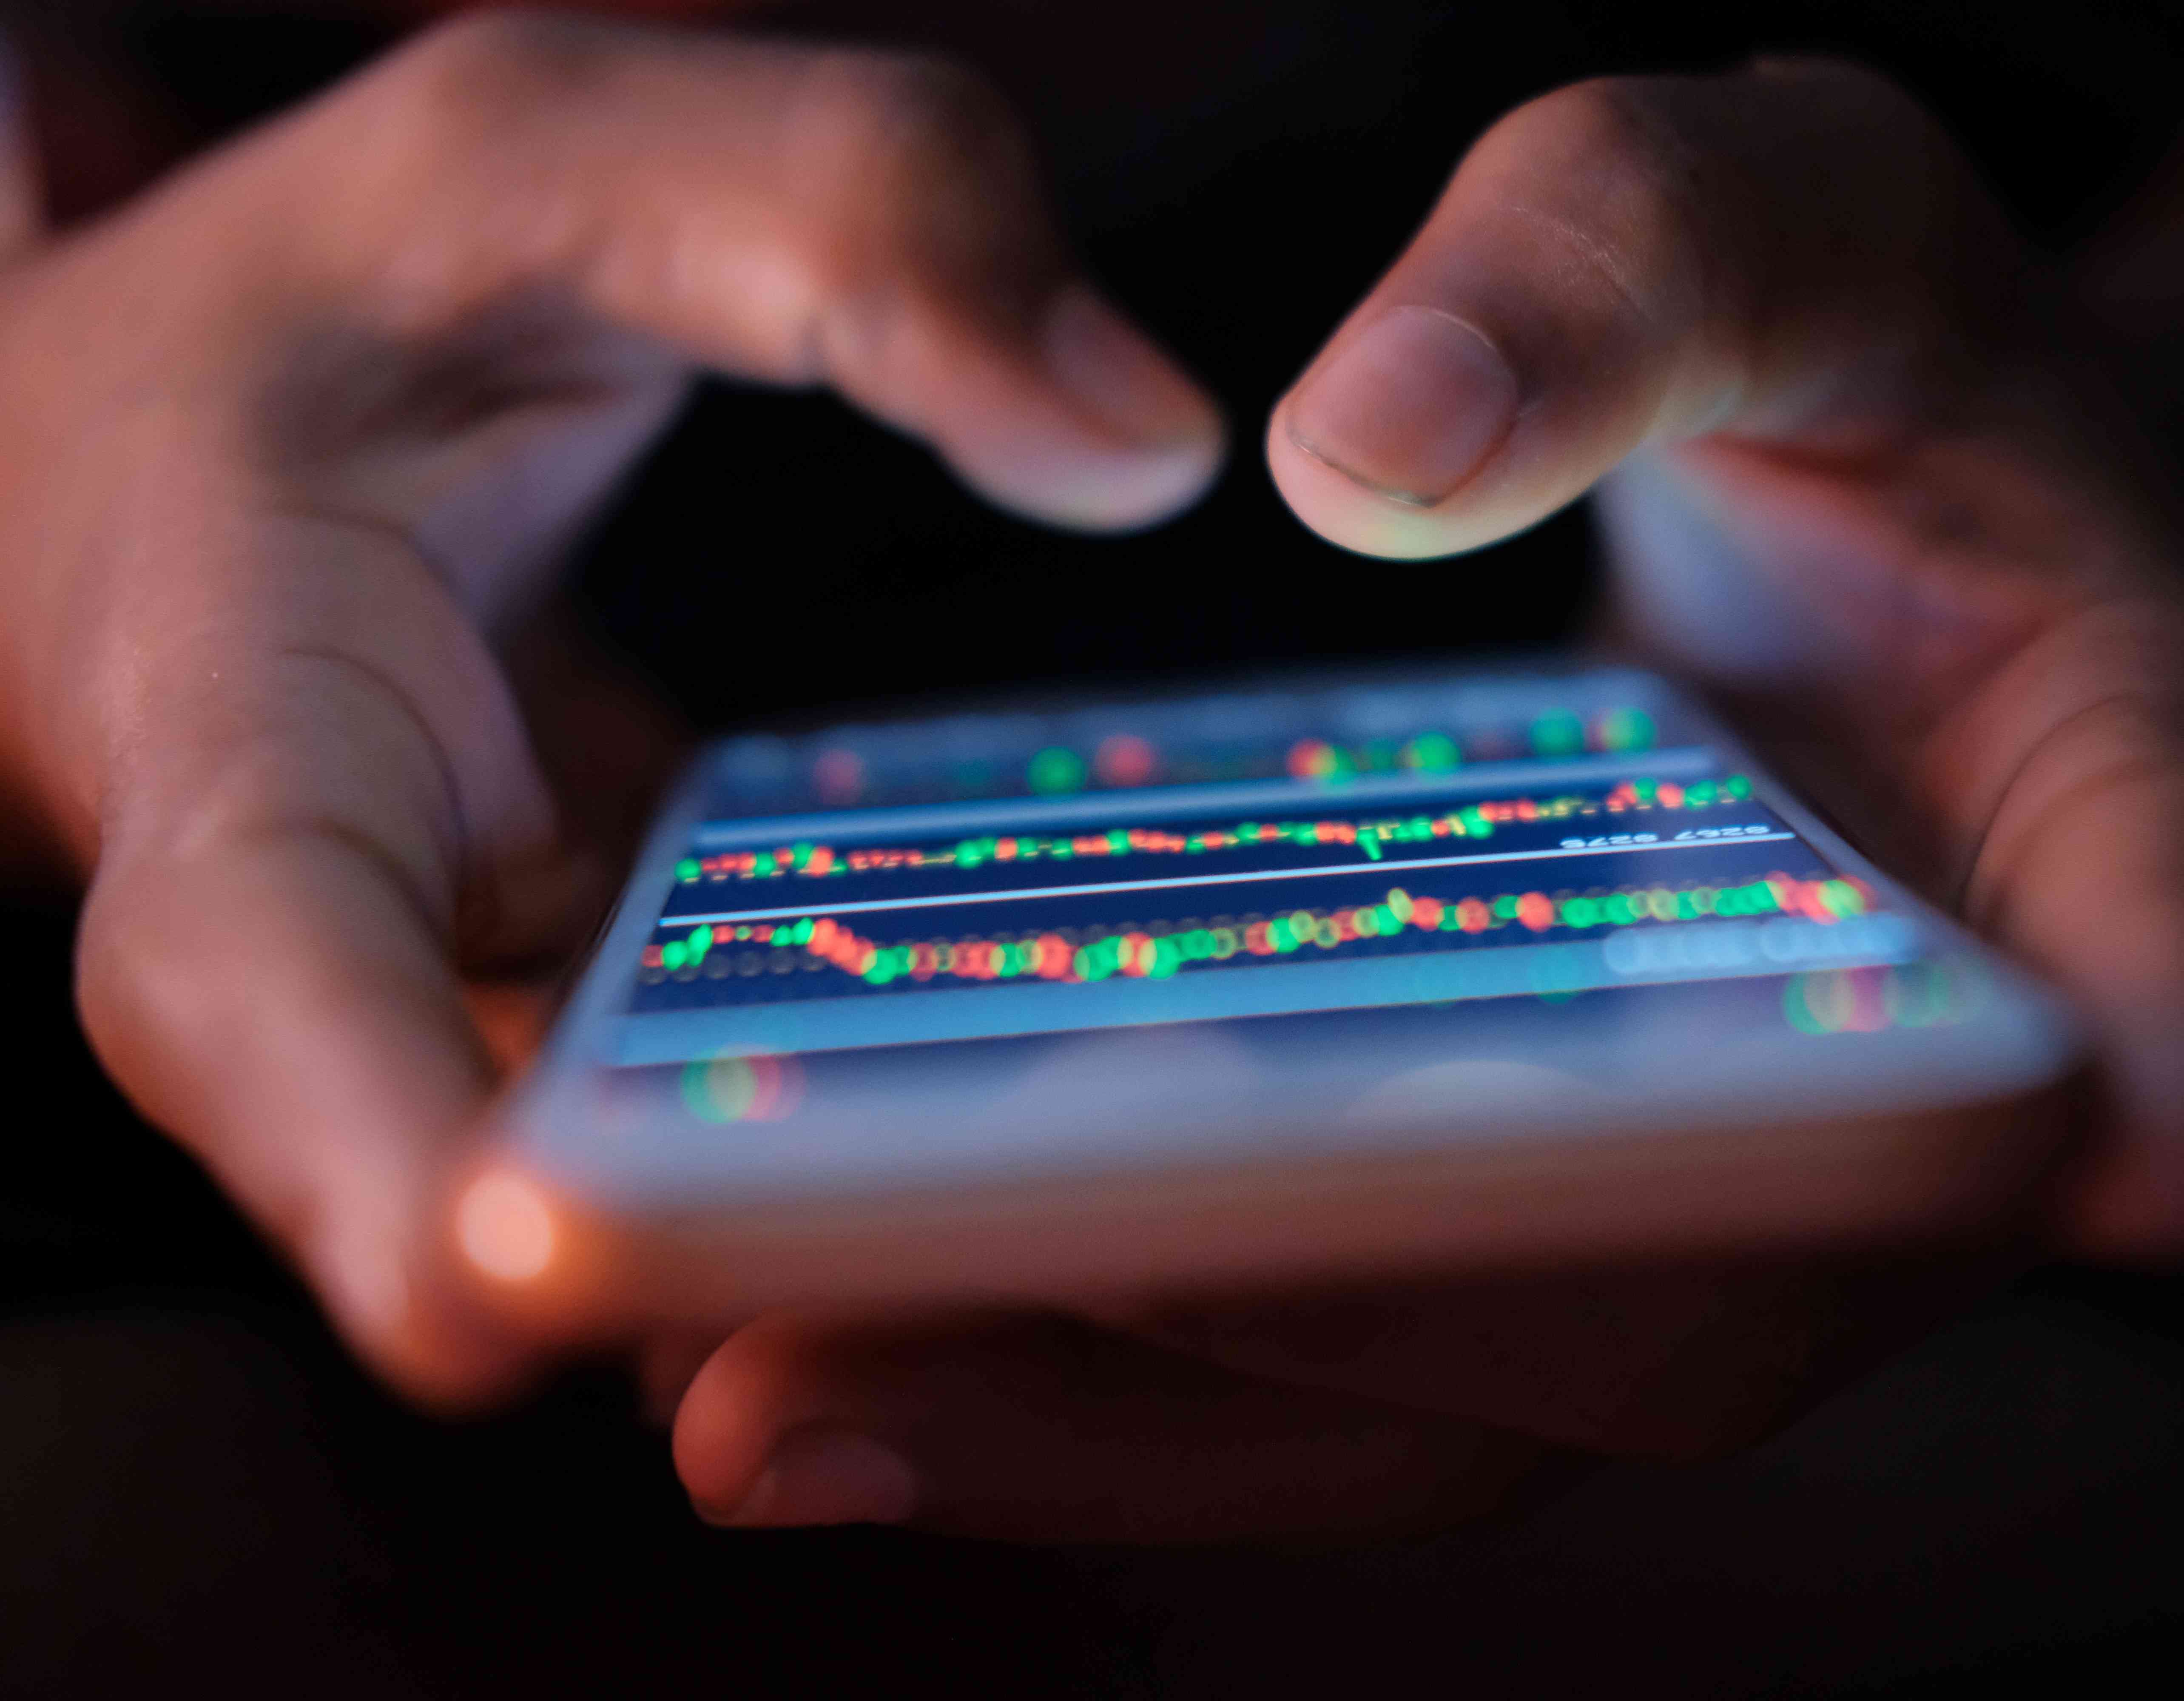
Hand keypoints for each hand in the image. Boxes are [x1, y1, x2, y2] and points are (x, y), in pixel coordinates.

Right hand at [0, 13, 1221, 1402]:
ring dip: (824, 1246)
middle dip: (691, 1276)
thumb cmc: (354, 283)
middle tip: (963, 1299)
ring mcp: (457, 997)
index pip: (250, 977)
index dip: (362, 1155)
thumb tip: (1134, 445)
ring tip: (1090, 1228)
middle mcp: (327, 929)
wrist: (235, 393)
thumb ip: (843, 222)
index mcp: (230, 721)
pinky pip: (707, 1120)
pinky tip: (1086, 1126)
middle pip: (453, 1181)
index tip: (511, 1296)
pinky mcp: (573, 1008)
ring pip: (611, 1187)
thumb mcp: (563, 162)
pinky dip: (874, 1137)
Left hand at [672, 63, 2183, 1539]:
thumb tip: (1376, 451)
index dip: (2081, 1094)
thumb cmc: (1853, 324)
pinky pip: (1387, 1346)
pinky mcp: (1584, 1181)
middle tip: (905, 1352)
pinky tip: (886, 1332)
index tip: (2040, 1155)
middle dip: (1336, 1352)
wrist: (1829, 450)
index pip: (2159, 972)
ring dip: (1151, 1424)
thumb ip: (1616, 274)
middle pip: (1701, 1303)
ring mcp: (1750, 1160)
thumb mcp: (1768, 207)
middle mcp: (1959, 1055)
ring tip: (790, 1401)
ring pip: (1500, 1392)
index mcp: (2128, 794)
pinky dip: (1148, 1367)